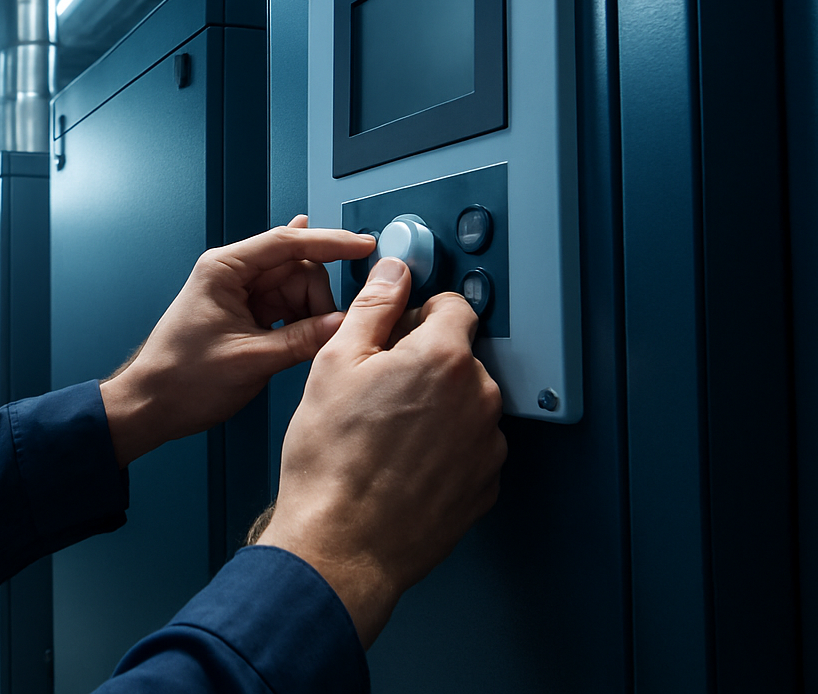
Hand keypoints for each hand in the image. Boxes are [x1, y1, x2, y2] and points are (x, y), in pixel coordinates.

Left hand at [99, 215, 375, 467]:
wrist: (152, 405)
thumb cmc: (181, 379)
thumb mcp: (250, 360)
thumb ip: (301, 340)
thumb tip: (344, 324)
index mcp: (224, 270)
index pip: (286, 242)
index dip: (330, 242)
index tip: (362, 245)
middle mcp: (233, 275)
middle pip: (297, 267)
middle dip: (320, 296)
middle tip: (332, 329)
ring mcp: (242, 295)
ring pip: (297, 290)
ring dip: (314, 313)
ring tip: (316, 341)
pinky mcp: (248, 316)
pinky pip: (288, 309)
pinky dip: (304, 322)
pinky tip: (313, 334)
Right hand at [256, 257, 505, 647]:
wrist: (340, 544)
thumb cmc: (331, 462)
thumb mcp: (335, 363)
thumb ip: (373, 307)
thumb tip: (393, 273)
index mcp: (444, 358)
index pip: (454, 305)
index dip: (419, 311)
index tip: (399, 326)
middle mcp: (479, 398)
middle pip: (459, 356)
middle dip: (422, 363)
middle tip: (376, 387)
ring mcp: (486, 445)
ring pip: (464, 403)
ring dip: (434, 407)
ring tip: (384, 432)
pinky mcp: (484, 485)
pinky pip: (467, 447)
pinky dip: (441, 448)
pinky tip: (400, 461)